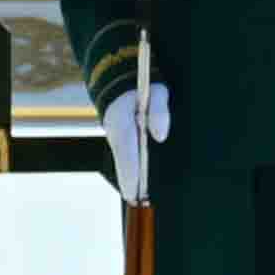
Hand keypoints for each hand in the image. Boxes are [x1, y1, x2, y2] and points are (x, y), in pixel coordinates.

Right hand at [98, 86, 165, 203]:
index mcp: (122, 120)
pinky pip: (123, 154)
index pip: (126, 152)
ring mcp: (113, 133)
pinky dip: (128, 168)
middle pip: (121, 161)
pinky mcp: (118, 133)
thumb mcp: (156, 90)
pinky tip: (135, 181)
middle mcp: (114, 130)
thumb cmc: (142, 82)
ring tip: (136, 197)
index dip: (130, 174)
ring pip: (121, 159)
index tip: (133, 193)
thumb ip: (159, 111)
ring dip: (127, 177)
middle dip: (128, 181)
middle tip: (136, 202)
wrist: (119, 71)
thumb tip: (161, 136)